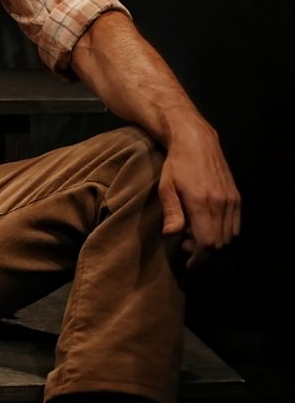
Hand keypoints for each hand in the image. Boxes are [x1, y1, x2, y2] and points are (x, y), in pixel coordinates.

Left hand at [158, 121, 240, 267]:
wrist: (197, 143)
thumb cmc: (176, 165)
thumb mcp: (166, 187)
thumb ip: (171, 212)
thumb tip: (171, 234)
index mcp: (202, 203)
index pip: (208, 242)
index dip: (198, 256)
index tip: (186, 259)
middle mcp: (221, 203)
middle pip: (219, 242)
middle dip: (203, 250)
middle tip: (185, 243)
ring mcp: (232, 200)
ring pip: (229, 236)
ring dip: (214, 242)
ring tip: (195, 233)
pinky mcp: (237, 197)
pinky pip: (235, 225)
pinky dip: (224, 232)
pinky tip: (207, 224)